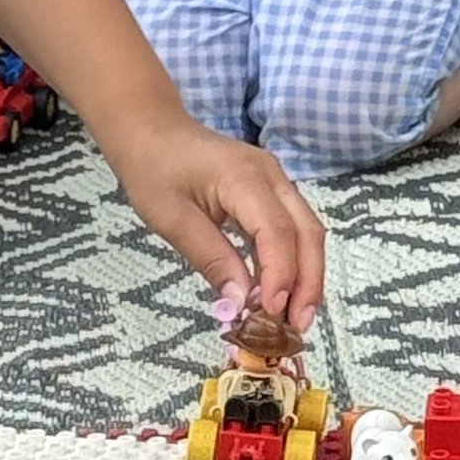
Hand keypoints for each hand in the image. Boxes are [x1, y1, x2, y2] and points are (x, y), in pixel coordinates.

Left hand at [105, 113, 324, 329]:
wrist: (151, 132)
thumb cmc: (154, 170)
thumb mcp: (172, 219)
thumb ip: (211, 260)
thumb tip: (241, 305)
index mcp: (244, 177)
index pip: (277, 231)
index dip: (280, 275)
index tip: (272, 314)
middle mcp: (272, 176)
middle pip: (307, 233)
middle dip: (308, 283)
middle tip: (296, 328)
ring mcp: (276, 181)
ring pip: (307, 233)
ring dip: (305, 277)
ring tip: (293, 320)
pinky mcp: (272, 192)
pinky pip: (293, 230)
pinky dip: (291, 264)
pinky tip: (281, 294)